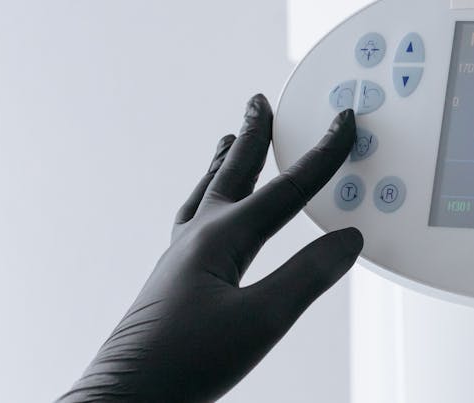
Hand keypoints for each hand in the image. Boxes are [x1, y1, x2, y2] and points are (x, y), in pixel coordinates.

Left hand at [60, 95, 361, 402]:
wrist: (125, 399)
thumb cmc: (183, 365)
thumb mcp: (261, 321)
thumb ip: (307, 276)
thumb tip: (348, 239)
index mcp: (219, 238)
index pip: (285, 189)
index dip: (321, 155)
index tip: (343, 122)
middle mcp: (196, 239)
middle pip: (233, 174)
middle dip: (253, 137)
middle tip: (260, 101)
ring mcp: (181, 260)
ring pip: (208, 195)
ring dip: (226, 163)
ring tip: (231, 141)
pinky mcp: (175, 284)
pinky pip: (197, 222)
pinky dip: (212, 201)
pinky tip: (214, 218)